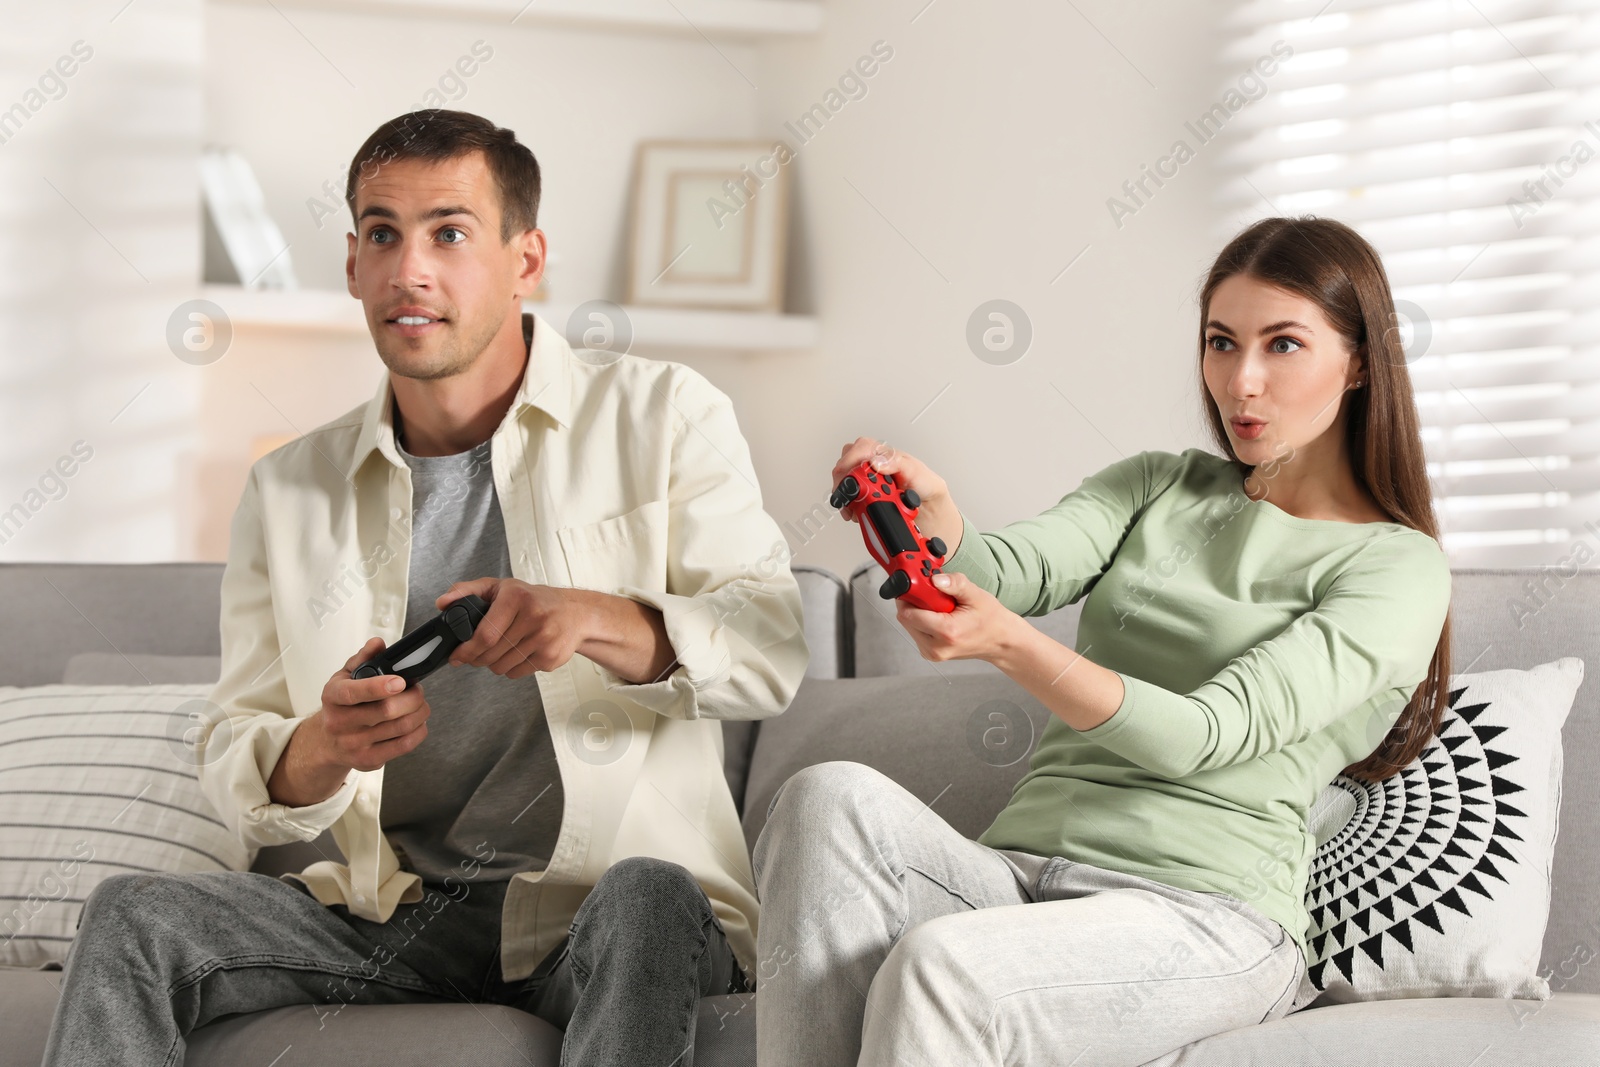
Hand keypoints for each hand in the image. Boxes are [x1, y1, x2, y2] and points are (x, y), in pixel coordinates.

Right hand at [314, 637, 432, 771]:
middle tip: (418, 690)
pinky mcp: (368, 760)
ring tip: (420, 704)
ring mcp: (353, 744)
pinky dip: (419, 731)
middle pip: (386, 711)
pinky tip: (418, 722)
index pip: (353, 693)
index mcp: (333, 696)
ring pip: (400, 727)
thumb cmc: (342, 704)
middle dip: (412, 697)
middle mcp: (339, 723)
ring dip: (419, 712)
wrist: (327, 741)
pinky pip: (403, 745)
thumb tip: (378, 644)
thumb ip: (363, 658)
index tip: (400, 681)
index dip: (378, 687)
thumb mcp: (345, 677)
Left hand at [437, 577, 590, 678]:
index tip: (456, 656)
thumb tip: (442, 602)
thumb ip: (468, 591)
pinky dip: (511, 668)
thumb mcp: (501, 587)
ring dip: (493, 664)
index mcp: (517, 597)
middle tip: (473, 655)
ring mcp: (545, 639)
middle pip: (491, 654)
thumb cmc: (534, 599)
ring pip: (502, 667)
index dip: (466, 650)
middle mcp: (534, 617)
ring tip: (499, 650)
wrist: (576, 612)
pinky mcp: (551, 658)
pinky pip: (517, 673)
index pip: (485, 635)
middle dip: (476, 659)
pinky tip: (518, 653)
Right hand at [830, 437, 962, 555]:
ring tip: (852, 506)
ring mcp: (867, 480)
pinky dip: (848, 506)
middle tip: (849, 494)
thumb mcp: (916, 472)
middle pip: (846, 463)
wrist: (929, 509)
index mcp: (885, 455)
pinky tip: (855, 512)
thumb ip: (897, 464)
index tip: (848, 474)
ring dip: (844, 494)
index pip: (860, 448)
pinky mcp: (864, 495)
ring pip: (844, 480)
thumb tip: (876, 461)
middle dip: (843, 480)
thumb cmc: (925, 485)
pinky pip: (848, 497)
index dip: (850, 459)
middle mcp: (873, 464)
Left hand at [895, 571, 1026, 664]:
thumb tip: (934, 579)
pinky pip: (915, 631)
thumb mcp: (976, 595)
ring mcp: (932, 653)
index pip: (908, 613)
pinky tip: (939, 617)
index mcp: (946, 632)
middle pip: (906, 618)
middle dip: (915, 602)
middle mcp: (935, 647)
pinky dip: (922, 621)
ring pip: (908, 625)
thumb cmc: (991, 620)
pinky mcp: (930, 653)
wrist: (1000, 641)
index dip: (910, 595)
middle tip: (933, 595)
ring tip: (940, 607)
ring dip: (919, 612)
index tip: (920, 585)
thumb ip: (954, 584)